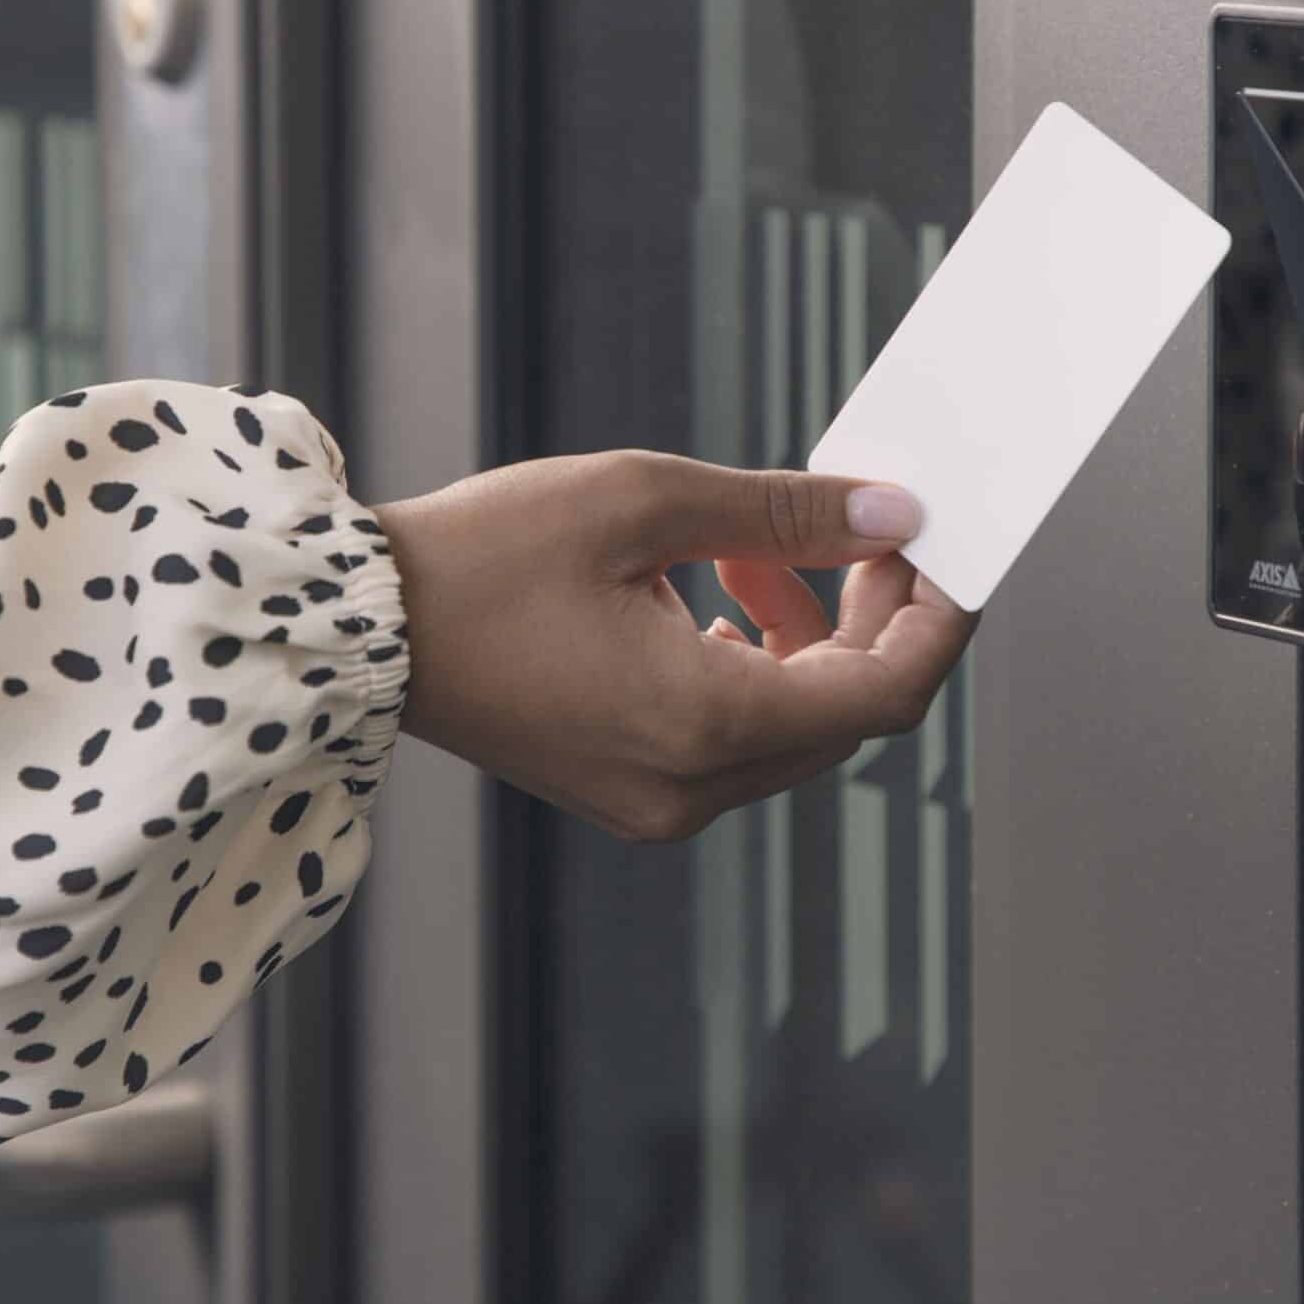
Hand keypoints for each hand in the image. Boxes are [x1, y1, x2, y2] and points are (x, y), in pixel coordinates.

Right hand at [374, 451, 976, 841]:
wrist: (360, 629)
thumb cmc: (482, 558)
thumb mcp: (642, 502)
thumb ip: (784, 514)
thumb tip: (890, 516)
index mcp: (705, 726)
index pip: (886, 696)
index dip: (935, 622)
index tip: (943, 553)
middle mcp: (690, 788)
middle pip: (846, 716)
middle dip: (871, 619)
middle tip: (858, 527)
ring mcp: (657, 801)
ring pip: (793, 729)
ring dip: (808, 639)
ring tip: (761, 549)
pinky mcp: (628, 791)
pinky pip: (735, 741)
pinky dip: (754, 670)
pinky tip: (720, 597)